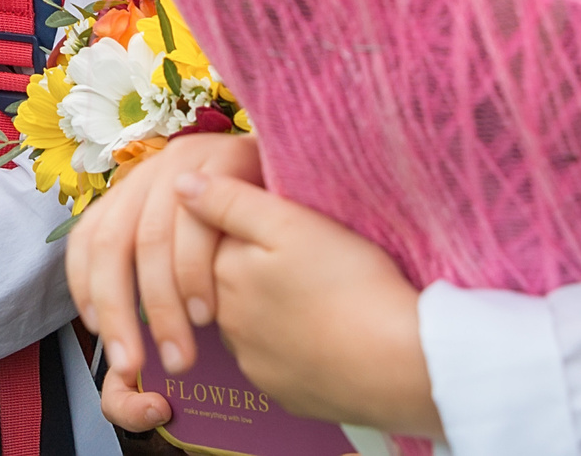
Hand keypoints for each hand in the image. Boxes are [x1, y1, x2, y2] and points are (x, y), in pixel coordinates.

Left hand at [66, 129, 260, 402]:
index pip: (92, 235)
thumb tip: (115, 297)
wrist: (337, 195)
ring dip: (162, 303)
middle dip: (119, 311)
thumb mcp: (213, 242)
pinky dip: (194, 271)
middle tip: (133, 366)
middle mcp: (162, 165)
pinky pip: (198, 223)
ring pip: (151, 236)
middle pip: (115, 241)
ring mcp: (195, 157)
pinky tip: (206, 311)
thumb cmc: (273, 239)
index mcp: (144, 183)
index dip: (84, 284)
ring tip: (179, 352)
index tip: (94, 333)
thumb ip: (165, 252)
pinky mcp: (232, 155)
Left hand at [178, 174, 441, 437]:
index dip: (254, 226)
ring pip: (254, 323)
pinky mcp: (286, 393)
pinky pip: (279, 361)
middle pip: (231, 282)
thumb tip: (179, 186)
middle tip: (312, 259)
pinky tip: (326, 332)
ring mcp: (256, 365)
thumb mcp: (291, 223)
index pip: (217, 239)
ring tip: (320, 296)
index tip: (292, 226)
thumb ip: (230, 200)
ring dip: (273, 309)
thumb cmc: (350, 283)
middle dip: (257, 269)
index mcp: (225, 275)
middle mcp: (230, 324)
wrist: (402, 364)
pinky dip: (295, 346)